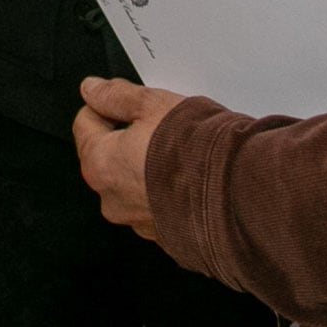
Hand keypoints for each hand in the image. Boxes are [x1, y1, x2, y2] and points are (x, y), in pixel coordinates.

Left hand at [72, 76, 188, 240]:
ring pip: (131, 185)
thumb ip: (116, 96)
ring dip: (146, 168)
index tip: (125, 103)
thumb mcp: (153, 105)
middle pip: (105, 157)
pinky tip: (188, 178)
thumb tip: (93, 89)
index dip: (105, 107)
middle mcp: (112, 200)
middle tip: (157, 126)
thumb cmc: (199, 151)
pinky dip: (166, 192)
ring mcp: (139, 222)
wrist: (241, 195)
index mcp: (100, 165)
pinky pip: (157, 206)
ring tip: (179, 153)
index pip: (84, 124)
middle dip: (126, 139)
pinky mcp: (166, 236)